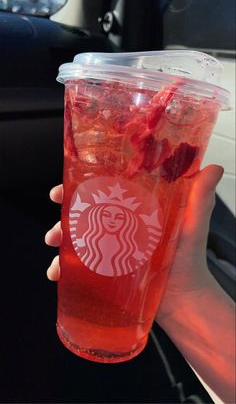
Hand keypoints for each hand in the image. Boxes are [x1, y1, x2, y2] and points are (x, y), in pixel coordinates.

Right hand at [45, 165, 223, 319]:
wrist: (184, 301)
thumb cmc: (189, 260)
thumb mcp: (192, 226)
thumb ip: (201, 199)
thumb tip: (215, 168)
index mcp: (135, 210)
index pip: (105, 191)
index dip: (82, 186)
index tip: (65, 187)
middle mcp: (120, 226)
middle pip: (85, 214)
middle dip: (65, 215)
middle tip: (56, 221)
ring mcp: (111, 249)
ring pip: (77, 238)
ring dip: (60, 240)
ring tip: (55, 249)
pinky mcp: (107, 270)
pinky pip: (80, 266)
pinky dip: (65, 268)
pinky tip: (58, 273)